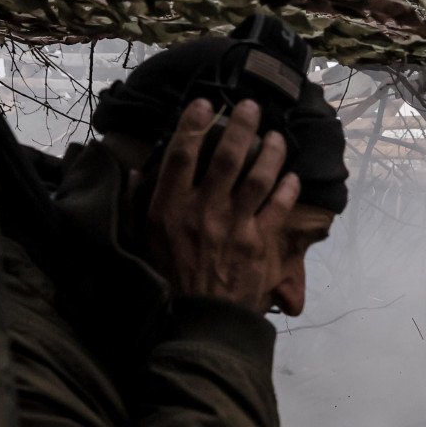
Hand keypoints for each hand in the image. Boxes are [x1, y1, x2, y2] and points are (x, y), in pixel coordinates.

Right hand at [146, 97, 299, 311]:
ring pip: (258, 178)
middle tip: (250, 106)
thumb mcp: (143, 241)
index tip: (204, 103)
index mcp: (170, 209)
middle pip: (226, 158)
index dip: (193, 125)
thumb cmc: (169, 281)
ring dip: (271, 152)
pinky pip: (278, 208)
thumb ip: (138, 204)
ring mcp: (234, 227)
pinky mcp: (259, 245)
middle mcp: (203, 212)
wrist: (200, 323)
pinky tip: (292, 176)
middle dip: (240, 126)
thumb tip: (134, 172)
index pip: (181, 156)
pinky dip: (287, 189)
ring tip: (277, 136)